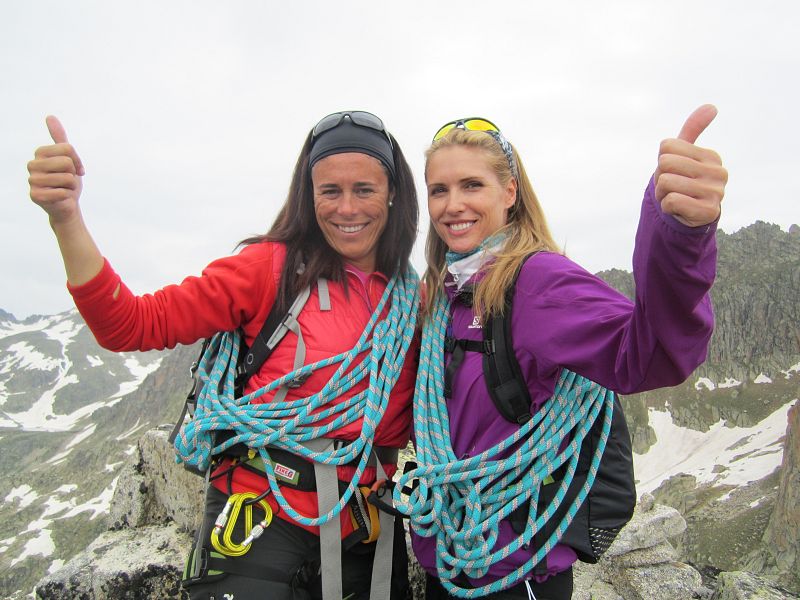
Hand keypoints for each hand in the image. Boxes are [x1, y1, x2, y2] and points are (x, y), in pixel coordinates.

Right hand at [28, 116, 85, 224]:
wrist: (67, 205)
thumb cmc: (67, 181)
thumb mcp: (67, 158)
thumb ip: (60, 138)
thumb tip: (50, 116)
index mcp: (40, 153)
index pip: (67, 148)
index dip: (77, 161)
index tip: (75, 169)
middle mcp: (32, 165)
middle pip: (66, 162)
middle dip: (73, 174)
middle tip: (68, 181)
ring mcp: (32, 180)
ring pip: (66, 178)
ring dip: (71, 187)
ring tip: (64, 189)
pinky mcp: (35, 196)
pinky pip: (62, 192)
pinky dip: (67, 196)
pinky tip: (61, 198)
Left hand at [654, 104, 727, 227]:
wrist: (693, 216)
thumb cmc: (685, 180)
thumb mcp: (686, 155)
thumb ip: (693, 130)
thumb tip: (711, 106)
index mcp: (711, 156)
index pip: (666, 147)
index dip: (662, 161)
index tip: (674, 172)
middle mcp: (718, 172)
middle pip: (664, 164)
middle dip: (660, 178)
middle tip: (671, 187)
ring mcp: (716, 192)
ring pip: (665, 183)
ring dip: (661, 194)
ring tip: (675, 197)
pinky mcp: (708, 211)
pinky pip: (670, 201)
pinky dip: (666, 206)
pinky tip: (679, 209)